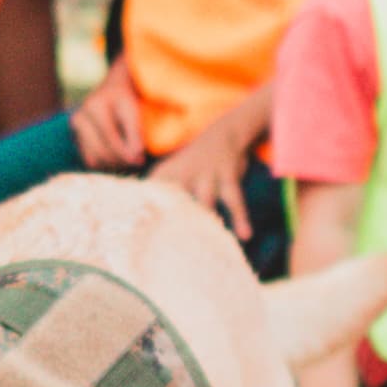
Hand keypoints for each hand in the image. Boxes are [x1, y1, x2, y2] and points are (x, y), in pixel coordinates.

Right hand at [69, 59, 147, 171]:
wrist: (111, 89)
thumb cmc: (126, 98)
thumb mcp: (133, 110)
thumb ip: (135, 132)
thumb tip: (135, 156)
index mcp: (94, 107)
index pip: (110, 137)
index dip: (126, 153)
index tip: (141, 161)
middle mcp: (80, 118)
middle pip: (101, 151)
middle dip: (121, 161)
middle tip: (138, 163)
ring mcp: (75, 130)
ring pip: (94, 159)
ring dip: (113, 165)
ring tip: (130, 162)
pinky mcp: (75, 139)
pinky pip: (90, 160)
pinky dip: (106, 164)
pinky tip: (119, 159)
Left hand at [151, 104, 258, 235]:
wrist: (222, 135)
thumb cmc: (193, 168)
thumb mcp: (172, 177)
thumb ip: (160, 200)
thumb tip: (148, 231)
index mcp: (163, 177)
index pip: (148, 199)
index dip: (144, 219)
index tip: (141, 243)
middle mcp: (181, 174)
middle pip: (174, 204)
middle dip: (172, 225)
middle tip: (170, 251)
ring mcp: (205, 174)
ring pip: (204, 202)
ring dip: (206, 223)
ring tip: (206, 246)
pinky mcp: (226, 175)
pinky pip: (234, 199)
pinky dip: (240, 217)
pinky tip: (246, 235)